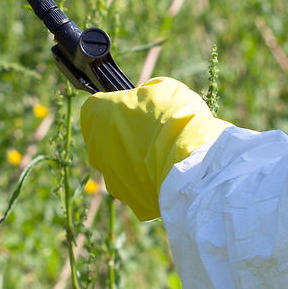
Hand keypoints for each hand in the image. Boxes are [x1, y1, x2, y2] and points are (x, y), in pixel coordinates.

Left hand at [78, 78, 227, 220]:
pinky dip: (151, 182)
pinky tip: (170, 174)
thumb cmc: (174, 119)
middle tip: (153, 132)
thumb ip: (144, 94)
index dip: (116, 107)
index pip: (95, 108)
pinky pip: (139, 188)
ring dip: (137, 161)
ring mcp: (111, 178)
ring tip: (166, 155)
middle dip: (124, 136)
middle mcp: (95, 149)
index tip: (135, 110)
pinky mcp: (130, 200)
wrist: (192, 164)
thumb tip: (145, 99)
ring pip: (121, 167)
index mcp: (95, 116)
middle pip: (106, 140)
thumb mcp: (162, 88)